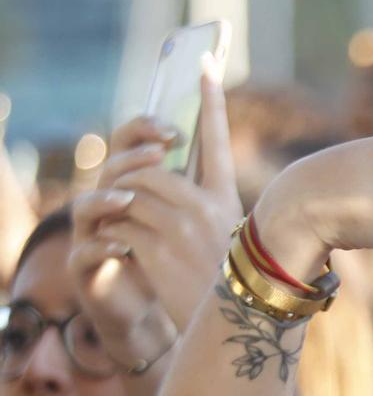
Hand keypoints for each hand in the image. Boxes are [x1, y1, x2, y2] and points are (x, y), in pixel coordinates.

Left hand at [70, 62, 241, 366]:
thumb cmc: (235, 289)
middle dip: (130, 185)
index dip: (210, 104)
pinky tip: (118, 251)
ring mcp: (182, 226)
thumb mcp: (230, 243)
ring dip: (116, 211)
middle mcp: (207, 207)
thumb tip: (171, 190)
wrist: (236, 328)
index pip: (216, 141)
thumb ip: (203, 212)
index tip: (204, 67)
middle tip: (121, 201)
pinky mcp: (157, 248)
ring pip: (131, 196)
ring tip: (119, 229)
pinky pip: (120, 225)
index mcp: (228, 202)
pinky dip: (112, 235)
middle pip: (152, 172)